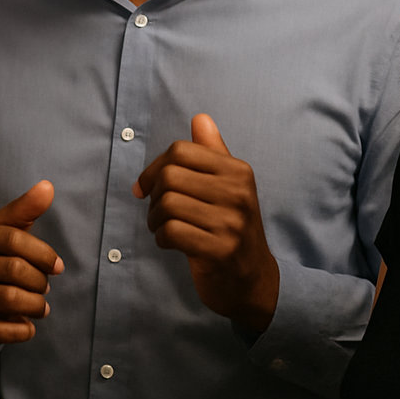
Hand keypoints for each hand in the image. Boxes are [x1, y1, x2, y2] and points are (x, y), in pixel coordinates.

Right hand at [0, 181, 63, 360]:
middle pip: (13, 269)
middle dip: (39, 281)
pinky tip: (28, 326)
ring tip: (41, 306)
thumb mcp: (1, 233)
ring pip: (8, 299)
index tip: (57, 266)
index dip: (42, 253)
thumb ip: (24, 210)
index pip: (13, 239)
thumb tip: (48, 186)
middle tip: (45, 287)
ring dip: (35, 305)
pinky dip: (22, 330)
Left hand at [134, 113, 278, 329]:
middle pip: (170, 176)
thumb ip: (213, 152)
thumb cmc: (231, 228)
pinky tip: (169, 242)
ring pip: (167, 204)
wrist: (253, 281)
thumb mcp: (228, 187)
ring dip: (154, 219)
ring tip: (162, 227)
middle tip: (157, 211)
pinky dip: (161, 238)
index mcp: (238, 171)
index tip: (147, 186)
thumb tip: (200, 118)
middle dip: (153, 195)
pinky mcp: (220, 250)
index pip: (180, 151)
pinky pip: (172, 232)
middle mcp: (238, 193)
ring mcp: (231, 222)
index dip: (154, 167)